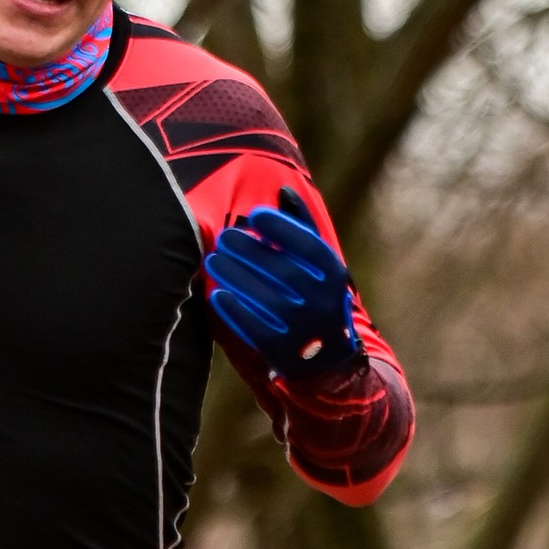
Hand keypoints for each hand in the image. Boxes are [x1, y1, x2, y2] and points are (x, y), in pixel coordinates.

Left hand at [203, 187, 364, 387]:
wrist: (327, 358)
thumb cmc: (316, 296)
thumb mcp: (320, 265)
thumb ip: (303, 228)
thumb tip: (283, 190)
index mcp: (334, 276)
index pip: (310, 247)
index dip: (282, 229)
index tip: (255, 215)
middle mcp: (323, 303)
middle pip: (284, 272)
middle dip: (251, 252)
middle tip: (224, 236)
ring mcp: (304, 330)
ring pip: (268, 300)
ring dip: (237, 277)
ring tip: (213, 259)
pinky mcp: (283, 352)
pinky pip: (256, 329)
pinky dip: (235, 311)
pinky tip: (217, 294)